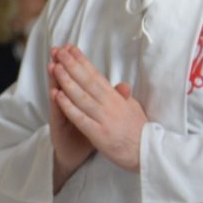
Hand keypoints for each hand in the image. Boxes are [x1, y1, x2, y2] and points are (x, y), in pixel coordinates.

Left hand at [50, 44, 146, 173]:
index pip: (97, 75)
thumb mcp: (134, 109)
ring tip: (55, 68)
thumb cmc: (140, 131)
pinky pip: (81, 117)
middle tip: (59, 52)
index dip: (83, 62)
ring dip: (67, 81)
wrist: (147, 152)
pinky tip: (58, 96)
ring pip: (82, 96)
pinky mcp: (99, 134)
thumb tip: (121, 86)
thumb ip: (123, 98)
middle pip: (88, 81)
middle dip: (72, 65)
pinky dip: (69, 106)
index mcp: (117, 98)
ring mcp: (104, 119)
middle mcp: (111, 105)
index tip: (71, 50)